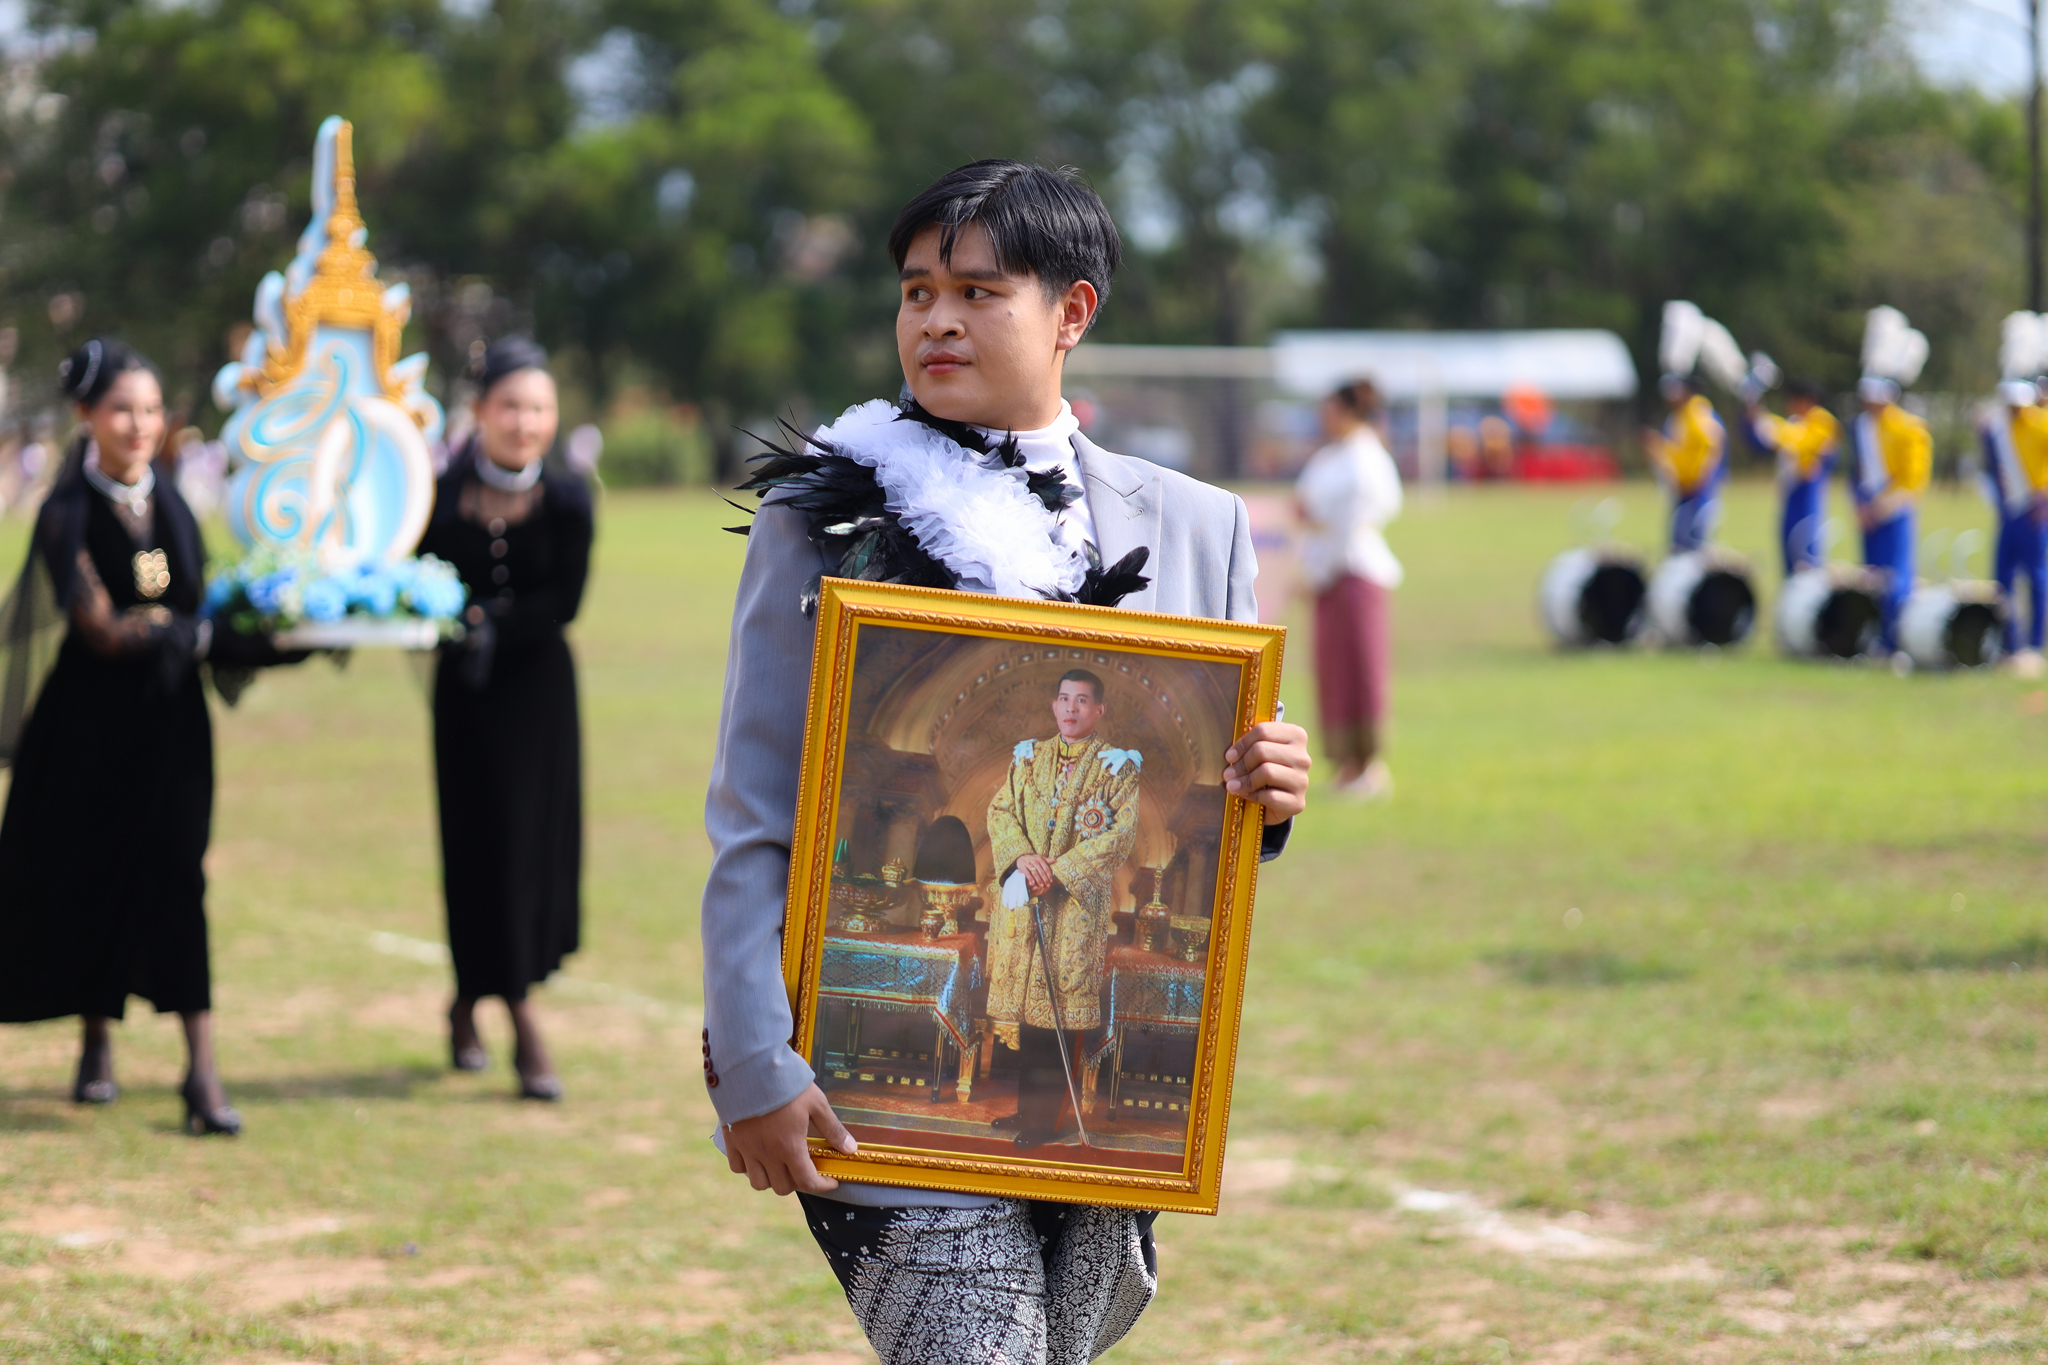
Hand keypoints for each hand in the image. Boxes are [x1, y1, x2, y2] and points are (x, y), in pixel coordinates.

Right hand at [723, 1084, 856, 1195]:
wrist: (751, 1067)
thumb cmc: (786, 1084)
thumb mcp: (816, 1103)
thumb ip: (832, 1128)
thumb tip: (851, 1149)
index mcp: (790, 1147)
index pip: (807, 1182)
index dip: (822, 1186)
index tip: (831, 1181)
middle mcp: (767, 1154)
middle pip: (782, 1187)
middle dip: (798, 1182)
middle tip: (805, 1168)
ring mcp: (747, 1149)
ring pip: (759, 1183)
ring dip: (772, 1179)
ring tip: (780, 1165)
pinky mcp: (732, 1141)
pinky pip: (738, 1167)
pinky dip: (749, 1168)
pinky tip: (758, 1156)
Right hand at [1015, 853, 1055, 897]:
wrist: (1021, 857)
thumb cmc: (1033, 859)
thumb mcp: (1040, 858)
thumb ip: (1047, 860)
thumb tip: (1055, 860)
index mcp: (1040, 859)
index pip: (1046, 868)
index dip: (1049, 875)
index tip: (1051, 880)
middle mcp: (1034, 861)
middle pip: (1041, 871)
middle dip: (1045, 879)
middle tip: (1047, 885)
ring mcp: (1028, 863)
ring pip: (1035, 873)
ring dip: (1038, 880)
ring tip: (1041, 885)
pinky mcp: (1022, 866)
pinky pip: (1027, 873)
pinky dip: (1030, 878)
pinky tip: (1033, 883)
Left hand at [1224, 720, 1310, 823]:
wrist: (1276, 804)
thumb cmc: (1264, 772)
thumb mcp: (1259, 753)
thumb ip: (1250, 746)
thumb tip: (1231, 755)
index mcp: (1296, 736)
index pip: (1263, 731)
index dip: (1242, 743)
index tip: (1229, 756)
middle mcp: (1302, 757)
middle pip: (1262, 750)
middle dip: (1241, 764)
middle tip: (1228, 774)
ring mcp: (1302, 780)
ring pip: (1267, 772)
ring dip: (1245, 780)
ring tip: (1232, 786)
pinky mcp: (1298, 802)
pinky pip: (1270, 796)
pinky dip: (1253, 796)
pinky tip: (1247, 796)